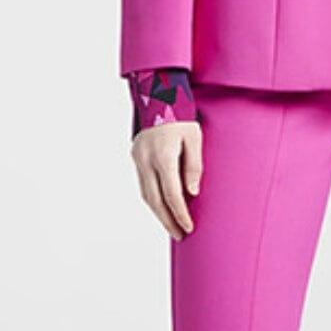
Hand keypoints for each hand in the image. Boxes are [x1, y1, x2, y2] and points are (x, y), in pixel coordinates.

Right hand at [131, 121, 202, 240]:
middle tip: (179, 235)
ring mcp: (138, 159)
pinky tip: (163, 207)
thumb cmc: (182, 116)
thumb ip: (194, 166)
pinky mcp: (135, 157)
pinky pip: (143, 184)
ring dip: (158, 212)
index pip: (171, 194)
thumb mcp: (195, 139)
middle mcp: (146, 160)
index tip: (189, 227)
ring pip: (145, 194)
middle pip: (154, 200)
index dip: (180, 214)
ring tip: (172, 226)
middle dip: (167, 220)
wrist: (158, 95)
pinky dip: (153, 199)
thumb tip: (192, 193)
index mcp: (163, 156)